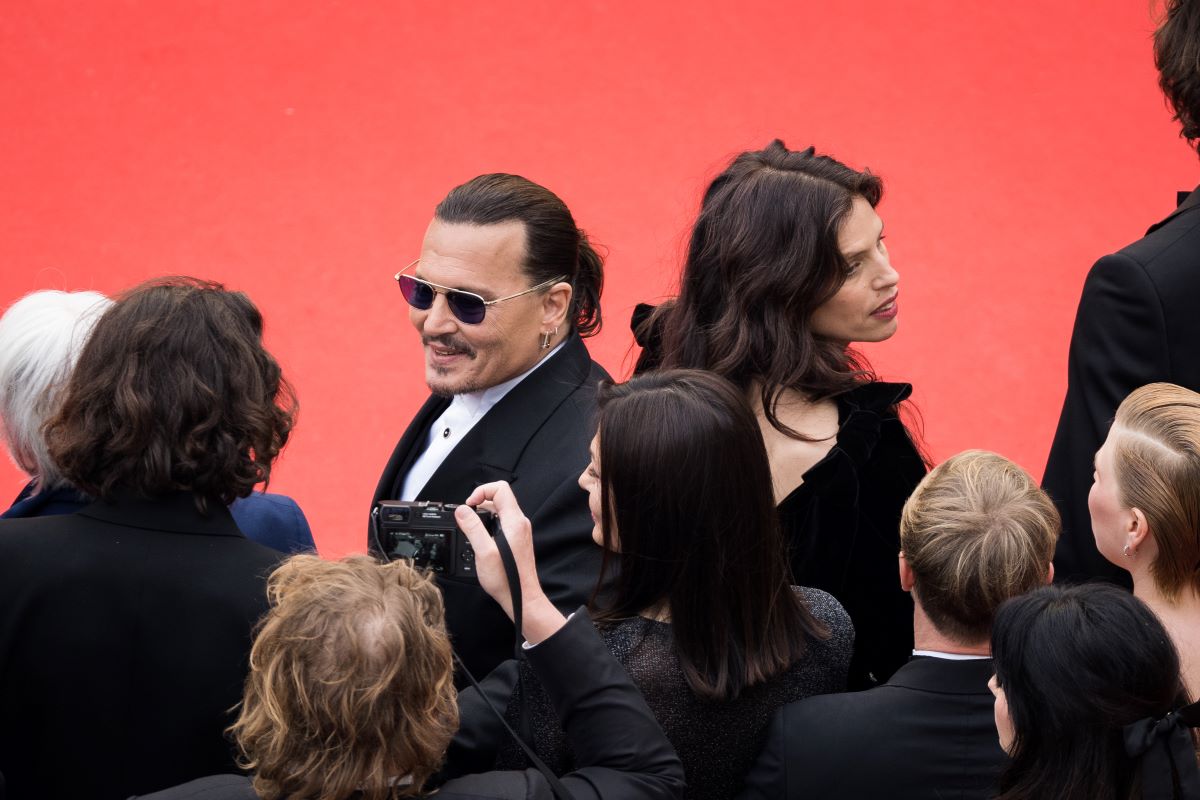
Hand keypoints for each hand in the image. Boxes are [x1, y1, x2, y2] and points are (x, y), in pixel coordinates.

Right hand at [455, 482, 565, 643]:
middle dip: (480, 503)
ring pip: (500, 511)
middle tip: (467, 518)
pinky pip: (502, 523)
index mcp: (514, 521)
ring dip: (483, 514)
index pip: (500, 488)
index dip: (482, 491)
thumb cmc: (507, 579)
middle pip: (499, 498)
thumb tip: (462, 511)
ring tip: (471, 529)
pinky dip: (489, 525)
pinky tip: (480, 539)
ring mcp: (519, 531)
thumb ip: (472, 528)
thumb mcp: (483, 552)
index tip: (469, 505)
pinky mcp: (517, 540)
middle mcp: (520, 523)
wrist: (522, 597)